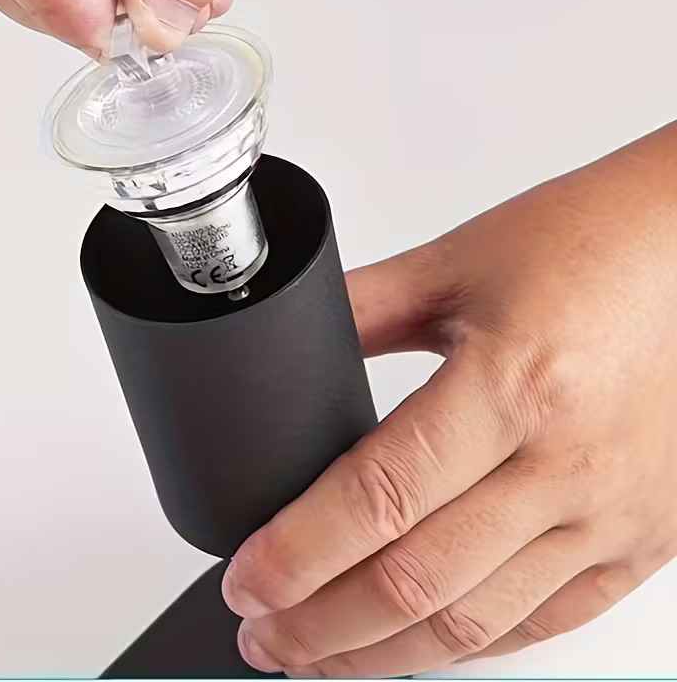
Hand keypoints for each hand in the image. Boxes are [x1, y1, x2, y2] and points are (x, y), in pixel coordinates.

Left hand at [222, 122, 676, 675]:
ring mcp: (611, 513)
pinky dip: (466, 646)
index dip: (298, 553)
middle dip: (319, 626)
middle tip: (261, 632)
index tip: (247, 580)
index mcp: (511, 386)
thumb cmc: (588, 244)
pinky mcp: (640, 538)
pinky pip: (543, 622)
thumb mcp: (455, 264)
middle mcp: (566, 464)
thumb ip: (362, 308)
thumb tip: (289, 352)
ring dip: (382, 654)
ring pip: (474, 623)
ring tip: (317, 657)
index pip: (378, 500)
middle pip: (415, 582)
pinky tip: (415, 646)